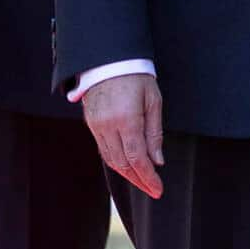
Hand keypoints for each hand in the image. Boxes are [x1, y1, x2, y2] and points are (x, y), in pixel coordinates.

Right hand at [81, 72, 163, 199]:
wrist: (109, 59)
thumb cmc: (135, 76)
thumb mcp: (153, 101)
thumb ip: (154, 133)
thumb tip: (157, 160)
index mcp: (127, 119)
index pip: (137, 158)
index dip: (148, 178)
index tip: (158, 189)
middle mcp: (108, 126)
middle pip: (123, 164)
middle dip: (139, 180)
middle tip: (152, 189)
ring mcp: (97, 125)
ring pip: (111, 159)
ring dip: (127, 174)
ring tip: (142, 180)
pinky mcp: (91, 123)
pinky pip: (103, 149)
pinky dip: (116, 161)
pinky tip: (128, 165)